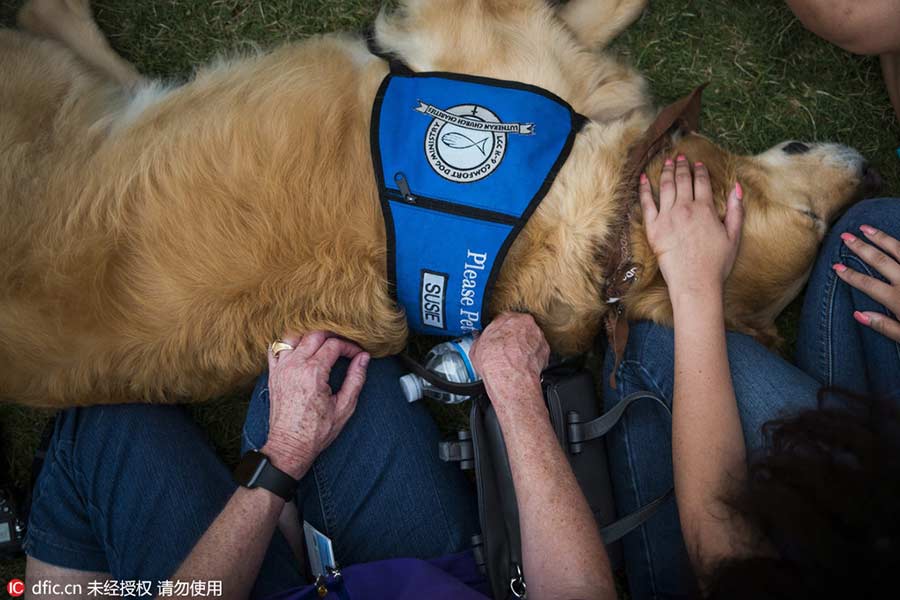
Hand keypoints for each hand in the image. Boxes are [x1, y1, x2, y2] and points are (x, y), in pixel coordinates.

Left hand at [262, 331, 369, 478]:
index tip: (356, 354)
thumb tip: (363, 358)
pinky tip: (300, 351)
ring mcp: (281, 368)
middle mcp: (295, 366)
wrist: (290, 445)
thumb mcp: (344, 407)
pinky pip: (275, 349)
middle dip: (332, 337)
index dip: (349, 347)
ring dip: (309, 337)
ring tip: (322, 346)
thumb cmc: (317, 431)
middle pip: (315, 335)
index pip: (334, 345)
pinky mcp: (273, 374)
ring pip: (294, 336)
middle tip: (342, 347)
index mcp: (313, 373)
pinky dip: (288, 345)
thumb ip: (355, 379)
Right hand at [469, 312, 549, 411]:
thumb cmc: (494, 362)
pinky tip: (524, 364)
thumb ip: (480, 340)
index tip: (497, 338)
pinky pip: (539, 350)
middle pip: (520, 327)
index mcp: (507, 318)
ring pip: (531, 338)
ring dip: (525, 346)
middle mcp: (525, 323)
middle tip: (506, 348)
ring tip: (515, 358)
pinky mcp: (545, 350)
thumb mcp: (476, 348)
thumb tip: (478, 343)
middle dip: (514, 337)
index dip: (499, 331)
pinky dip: (533, 356)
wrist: (510, 377)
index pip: (503, 319)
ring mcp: (537, 336)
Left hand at [640, 155, 742, 305]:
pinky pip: (646, 204)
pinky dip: (644, 189)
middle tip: (679, 157)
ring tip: (666, 162)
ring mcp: (667, 217)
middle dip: (681, 166)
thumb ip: (737, 210)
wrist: (695, 282)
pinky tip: (644, 178)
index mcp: (706, 209)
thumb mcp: (734, 236)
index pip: (702, 183)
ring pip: (666, 187)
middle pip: (683, 181)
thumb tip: (737, 187)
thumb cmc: (716, 263)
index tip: (698, 164)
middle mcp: (686, 209)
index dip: (700, 171)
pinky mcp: (653, 228)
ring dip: (666, 172)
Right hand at [834, 225, 899, 341]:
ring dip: (880, 238)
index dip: (849, 274)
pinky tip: (896, 237)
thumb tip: (858, 314)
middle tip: (845, 236)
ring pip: (898, 249)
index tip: (836, 266)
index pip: (866, 283)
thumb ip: (884, 325)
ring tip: (866, 228)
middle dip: (860, 247)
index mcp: (897, 299)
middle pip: (879, 260)